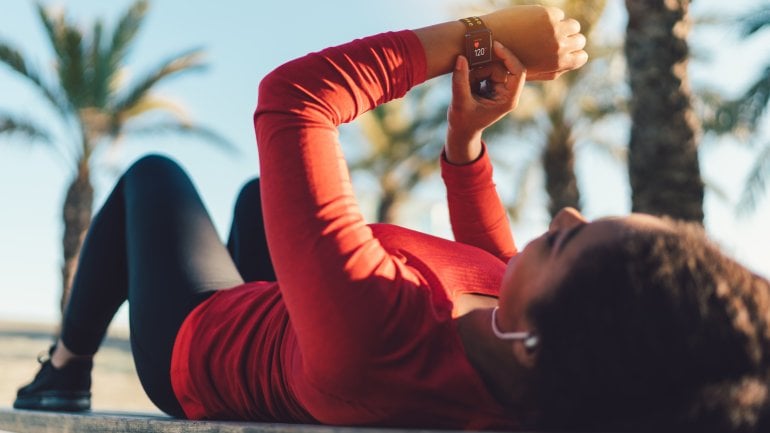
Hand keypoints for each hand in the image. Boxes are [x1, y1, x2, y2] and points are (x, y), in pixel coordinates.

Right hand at [444, 41, 525, 164]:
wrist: (461, 130)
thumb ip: (460, 80)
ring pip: (491, 68)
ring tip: (467, 88)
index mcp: (508, 100)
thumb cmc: (463, 122)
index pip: (517, 72)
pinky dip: (474, 75)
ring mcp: (500, 88)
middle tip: (469, 72)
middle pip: (501, 68)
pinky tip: (470, 88)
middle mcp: (507, 93)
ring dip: (476, 74)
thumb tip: (461, 58)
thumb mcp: (460, 102)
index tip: (495, 46)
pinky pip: (485, 71)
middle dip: (483, 68)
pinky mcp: (492, 85)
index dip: (508, 56)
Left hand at [482, 5, 586, 80]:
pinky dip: (550, 17)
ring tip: (548, 28)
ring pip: (573, 25)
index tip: (566, 49)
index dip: (575, 52)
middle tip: (556, 37)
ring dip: (564, 26)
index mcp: (558, 64)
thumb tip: (570, 62)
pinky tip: (535, 21)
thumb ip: (553, 70)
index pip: (582, 57)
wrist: (490, 43)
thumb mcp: (533, 72)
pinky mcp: (548, 16)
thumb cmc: (509, 61)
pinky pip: (559, 14)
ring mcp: (555, 31)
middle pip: (580, 39)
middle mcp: (560, 48)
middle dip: (571, 38)